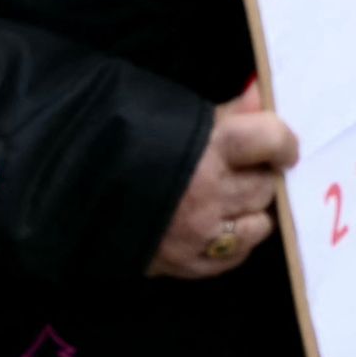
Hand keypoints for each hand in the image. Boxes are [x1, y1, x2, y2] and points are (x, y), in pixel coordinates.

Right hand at [148, 84, 294, 278]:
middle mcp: (208, 193)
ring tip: (228, 198)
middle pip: (266, 185)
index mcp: (209, 148)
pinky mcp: (185, 263)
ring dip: (250, 210)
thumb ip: (231, 112)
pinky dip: (235, 241)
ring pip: (258, 223)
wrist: (72, 185)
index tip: (281, 147)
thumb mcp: (183, 118)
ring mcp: (197, 233)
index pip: (273, 140)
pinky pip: (235, 256)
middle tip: (243, 170)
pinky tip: (218, 226)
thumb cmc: (130, 143)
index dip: (283, 142)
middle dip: (260, 176)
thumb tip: (264, 94)